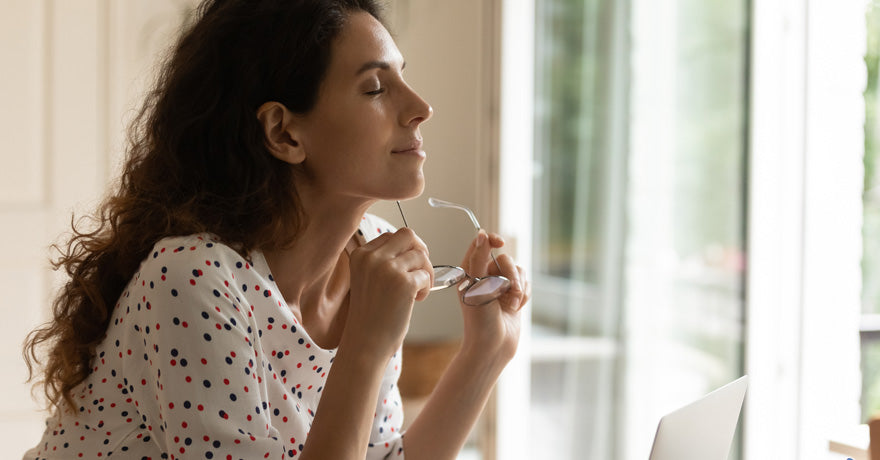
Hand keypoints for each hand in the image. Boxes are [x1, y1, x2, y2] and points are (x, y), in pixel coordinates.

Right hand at [345, 227, 433, 357]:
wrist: (365, 344)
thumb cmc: (370, 315)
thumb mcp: (368, 279)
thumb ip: (383, 261)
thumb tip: (415, 246)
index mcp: (360, 255)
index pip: (392, 235)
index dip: (406, 250)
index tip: (407, 268)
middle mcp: (372, 258)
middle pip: (408, 235)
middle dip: (420, 251)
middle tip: (421, 272)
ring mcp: (388, 269)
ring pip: (421, 255)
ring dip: (425, 273)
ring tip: (416, 293)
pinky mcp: (403, 283)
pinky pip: (426, 275)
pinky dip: (426, 288)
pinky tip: (415, 301)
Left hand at [458, 230, 529, 363]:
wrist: (493, 346)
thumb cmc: (479, 319)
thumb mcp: (476, 286)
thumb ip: (479, 258)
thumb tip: (482, 234)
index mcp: (470, 271)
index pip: (481, 244)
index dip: (491, 240)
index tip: (500, 243)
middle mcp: (484, 276)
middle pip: (505, 259)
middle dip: (510, 275)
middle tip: (507, 292)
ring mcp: (501, 286)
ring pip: (519, 270)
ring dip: (518, 287)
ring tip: (511, 304)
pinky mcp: (514, 295)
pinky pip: (527, 283)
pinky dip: (524, 295)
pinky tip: (516, 308)